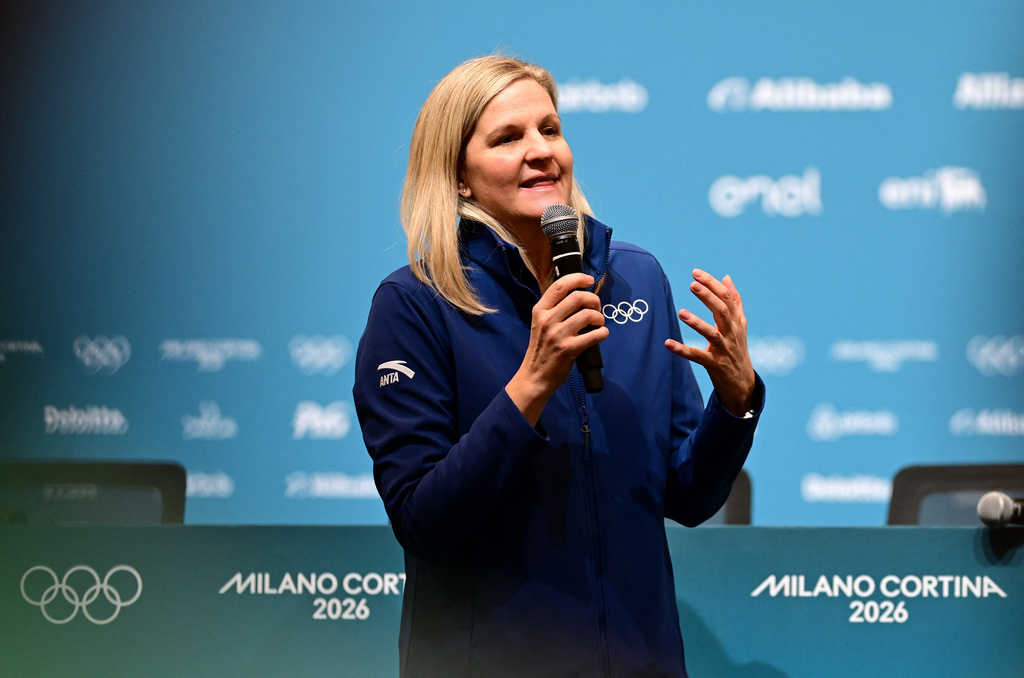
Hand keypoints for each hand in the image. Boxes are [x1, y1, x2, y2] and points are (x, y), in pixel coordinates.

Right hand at [507, 272, 608, 423]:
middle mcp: (547, 320)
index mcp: (540, 311)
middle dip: (594, 300)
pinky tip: (601, 334)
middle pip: (578, 297)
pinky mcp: (568, 349)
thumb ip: (554, 309)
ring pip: (588, 315)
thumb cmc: (542, 349)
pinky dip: (603, 333)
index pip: (560, 285)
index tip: (589, 280)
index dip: (578, 278)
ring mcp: (557, 335)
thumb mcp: (540, 324)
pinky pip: (594, 335)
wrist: (535, 376)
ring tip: (598, 324)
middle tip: (596, 308)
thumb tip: (579, 295)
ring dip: (599, 317)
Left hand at [665, 269, 755, 416]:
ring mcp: (723, 349)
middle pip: (722, 311)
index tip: (696, 273)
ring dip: (696, 323)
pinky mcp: (714, 364)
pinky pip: (697, 356)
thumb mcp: (738, 324)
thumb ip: (734, 300)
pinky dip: (682, 350)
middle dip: (708, 297)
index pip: (726, 298)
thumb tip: (726, 277)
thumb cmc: (737, 348)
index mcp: (736, 321)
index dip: (712, 284)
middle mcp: (731, 333)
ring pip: (712, 334)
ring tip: (681, 312)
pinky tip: (668, 344)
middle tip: (692, 285)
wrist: (742, 382)